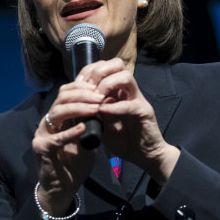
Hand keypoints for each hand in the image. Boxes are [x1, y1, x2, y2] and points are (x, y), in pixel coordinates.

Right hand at [32, 78, 102, 215]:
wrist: (63, 189)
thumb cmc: (74, 164)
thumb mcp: (86, 140)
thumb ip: (91, 125)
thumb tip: (105, 107)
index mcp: (58, 118)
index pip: (66, 93)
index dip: (81, 87)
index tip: (99, 88)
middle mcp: (47, 122)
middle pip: (61, 98)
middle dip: (82, 94)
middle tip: (100, 96)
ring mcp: (42, 134)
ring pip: (57, 112)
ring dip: (78, 108)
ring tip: (95, 108)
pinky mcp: (41, 148)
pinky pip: (55, 138)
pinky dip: (69, 132)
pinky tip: (82, 128)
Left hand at [79, 58, 179, 184]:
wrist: (142, 155)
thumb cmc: (122, 138)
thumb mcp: (101, 122)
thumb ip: (91, 110)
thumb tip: (75, 102)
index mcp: (116, 89)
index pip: (103, 66)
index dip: (88, 72)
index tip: (77, 85)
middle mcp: (127, 90)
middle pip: (116, 64)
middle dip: (98, 72)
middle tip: (88, 88)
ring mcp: (137, 99)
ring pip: (125, 77)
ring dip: (107, 85)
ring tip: (96, 99)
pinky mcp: (144, 111)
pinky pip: (130, 104)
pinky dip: (115, 107)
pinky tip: (103, 111)